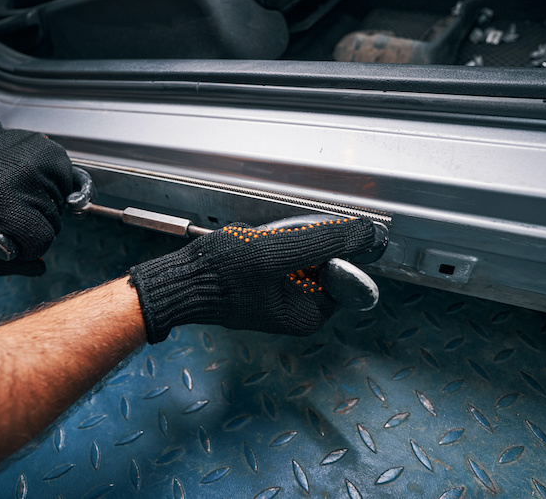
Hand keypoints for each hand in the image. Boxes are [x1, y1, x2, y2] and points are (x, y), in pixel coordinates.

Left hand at [0, 109, 72, 275]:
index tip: (12, 236)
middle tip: (11, 212)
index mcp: (1, 196)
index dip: (28, 246)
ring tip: (18, 193)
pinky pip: (67, 187)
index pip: (39, 239)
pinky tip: (30, 182)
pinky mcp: (55, 152)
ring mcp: (44, 160)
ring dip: (45, 208)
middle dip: (36, 226)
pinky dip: (53, 191)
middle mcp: (26, 174)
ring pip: (62, 207)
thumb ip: (2, 262)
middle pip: (54, 225)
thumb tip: (40, 268)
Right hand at [129, 217, 375, 342]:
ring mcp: (283, 294)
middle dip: (299, 242)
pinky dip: (268, 243)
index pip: (346, 271)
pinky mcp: (266, 282)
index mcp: (310, 313)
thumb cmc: (220, 275)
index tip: (304, 237)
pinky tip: (247, 246)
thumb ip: (323, 243)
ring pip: (301, 252)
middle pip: (325, 259)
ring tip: (254, 245)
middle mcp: (301, 308)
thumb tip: (366, 232)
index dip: (332, 246)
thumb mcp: (276, 254)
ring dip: (280, 240)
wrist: (178, 281)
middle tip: (270, 243)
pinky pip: (281, 253)